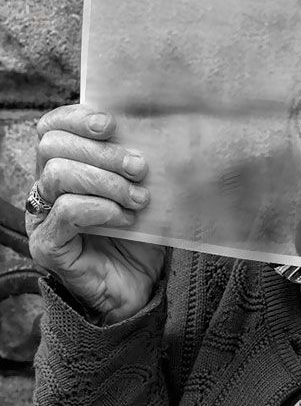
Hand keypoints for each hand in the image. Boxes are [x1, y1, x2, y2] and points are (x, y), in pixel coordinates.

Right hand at [27, 104, 165, 323]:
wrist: (139, 287)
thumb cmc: (140, 233)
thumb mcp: (140, 188)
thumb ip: (136, 160)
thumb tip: (154, 128)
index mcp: (64, 167)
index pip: (51, 128)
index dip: (76, 118)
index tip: (111, 124)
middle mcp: (45, 190)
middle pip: (53, 147)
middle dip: (102, 152)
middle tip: (140, 168)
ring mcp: (41, 218)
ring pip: (57, 175)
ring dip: (106, 181)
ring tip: (139, 197)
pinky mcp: (47, 246)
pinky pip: (65, 212)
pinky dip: (101, 208)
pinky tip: (126, 218)